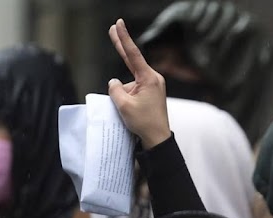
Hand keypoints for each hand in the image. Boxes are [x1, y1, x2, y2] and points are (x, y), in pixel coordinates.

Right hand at [107, 18, 170, 149]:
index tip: (119, 24)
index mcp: (148, 79)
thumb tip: (115, 82)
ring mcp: (154, 85)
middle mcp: (153, 78)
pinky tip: (131, 109)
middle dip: (121, 46)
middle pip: (132, 61)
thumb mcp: (123, 105)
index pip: (132, 54)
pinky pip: (135, 88)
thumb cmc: (143, 122)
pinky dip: (128, 95)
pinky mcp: (152, 93)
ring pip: (131, 81)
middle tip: (113, 27)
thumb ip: (115, 88)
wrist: (158, 138)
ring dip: (124, 92)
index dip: (123, 38)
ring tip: (132, 112)